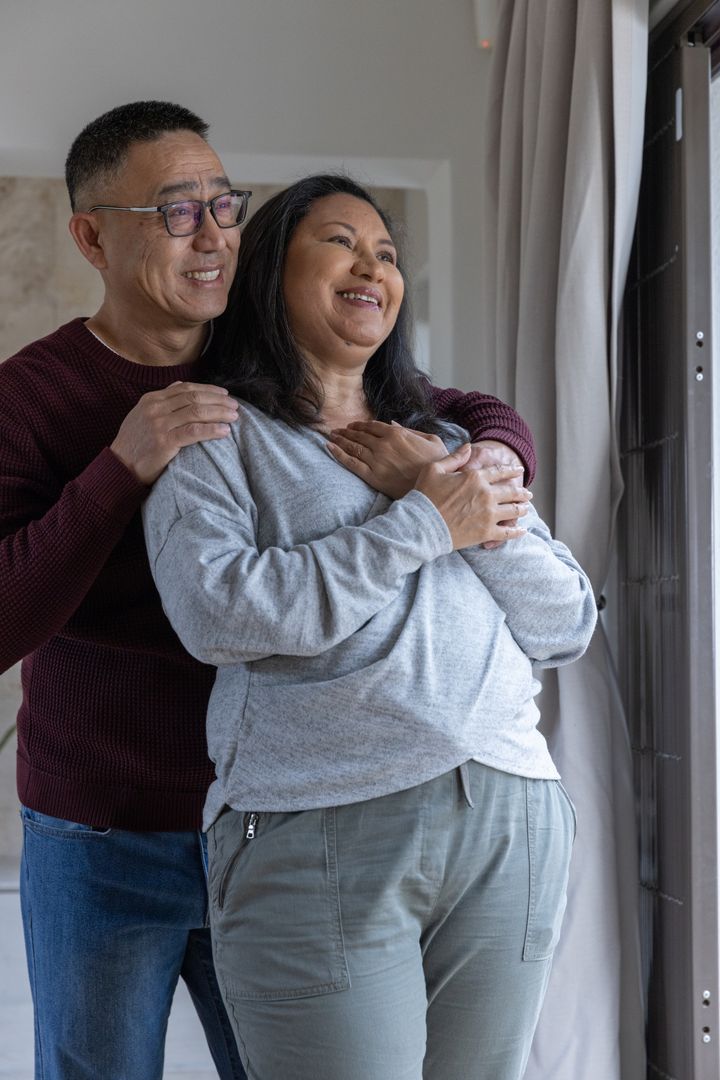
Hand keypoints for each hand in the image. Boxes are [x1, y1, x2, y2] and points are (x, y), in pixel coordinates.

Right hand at [110, 382, 238, 484]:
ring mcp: (159, 424)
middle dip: (218, 400)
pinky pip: (194, 432)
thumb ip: (162, 400)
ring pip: (197, 412)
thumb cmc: (135, 443)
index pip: (186, 388)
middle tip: (235, 405)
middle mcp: (155, 408)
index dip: (208, 389)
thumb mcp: (142, 414)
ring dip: (219, 413)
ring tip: (234, 416)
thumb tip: (180, 385)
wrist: (119, 467)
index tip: (224, 394)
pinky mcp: (164, 442)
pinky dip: (212, 430)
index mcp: (151, 399)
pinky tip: (224, 431)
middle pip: (194, 398)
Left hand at [326, 420, 446, 497]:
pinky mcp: (372, 476)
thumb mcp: (431, 439)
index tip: (353, 426)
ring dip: (340, 440)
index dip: (361, 425)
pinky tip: (329, 448)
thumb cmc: (438, 463)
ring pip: (353, 447)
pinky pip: (351, 463)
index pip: (373, 426)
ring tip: (331, 436)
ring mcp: (377, 460)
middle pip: (360, 435)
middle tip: (337, 430)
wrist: (434, 488)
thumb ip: (411, 430)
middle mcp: (384, 444)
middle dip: (347, 432)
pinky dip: (338, 454)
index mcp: (397, 433)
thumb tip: (392, 423)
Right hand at [414, 445, 531, 549]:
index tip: (518, 470)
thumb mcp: (434, 469)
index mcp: (475, 477)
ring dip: (522, 509)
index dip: (511, 470)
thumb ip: (455, 457)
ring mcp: (489, 514)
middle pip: (511, 492)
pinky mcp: (486, 532)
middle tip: (528, 494)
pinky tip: (522, 531)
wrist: (421, 525)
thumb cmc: (424, 496)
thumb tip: (468, 447)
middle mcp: (486, 495)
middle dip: (522, 493)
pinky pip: (507, 532)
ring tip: (526, 509)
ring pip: (514, 511)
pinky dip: (516, 532)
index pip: (499, 472)